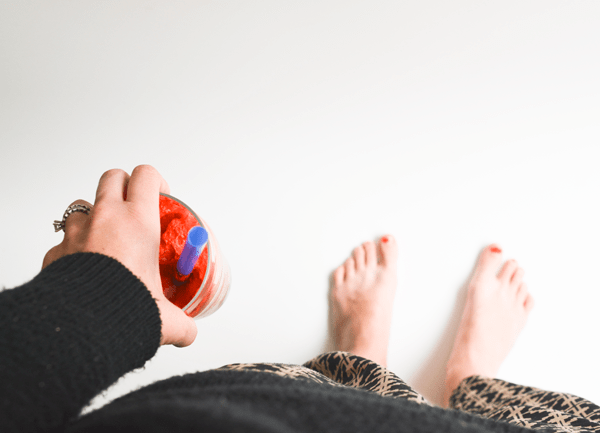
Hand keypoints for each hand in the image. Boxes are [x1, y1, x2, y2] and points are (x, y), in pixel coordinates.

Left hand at [43, 165, 196, 346]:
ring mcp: (77, 233)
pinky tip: (84, 270)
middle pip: (112, 177)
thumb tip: (188, 332)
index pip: (146, 176)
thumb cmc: (124, 309)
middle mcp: (106, 219)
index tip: (161, 196)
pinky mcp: (56, 252)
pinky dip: (74, 249)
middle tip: (134, 209)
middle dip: (123, 186)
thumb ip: (181, 323)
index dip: (156, 181)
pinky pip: (64, 241)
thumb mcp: (165, 317)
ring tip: (106, 240)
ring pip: (82, 206)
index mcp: (138, 222)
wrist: (80, 327)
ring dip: (94, 216)